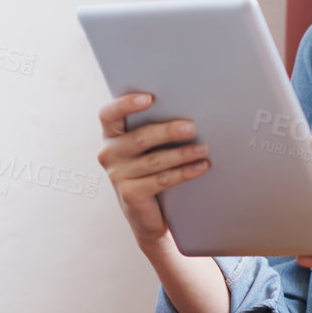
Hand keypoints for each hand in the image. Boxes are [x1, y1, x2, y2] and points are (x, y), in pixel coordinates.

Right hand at [96, 92, 210, 251]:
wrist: (145, 214)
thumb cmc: (149, 171)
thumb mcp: (145, 148)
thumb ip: (152, 130)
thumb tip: (184, 114)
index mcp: (111, 136)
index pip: (108, 114)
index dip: (125, 104)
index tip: (149, 98)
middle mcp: (109, 154)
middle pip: (139, 138)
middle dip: (168, 131)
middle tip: (191, 127)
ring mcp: (117, 175)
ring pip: (155, 160)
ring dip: (182, 153)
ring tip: (203, 148)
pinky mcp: (130, 194)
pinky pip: (162, 180)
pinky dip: (184, 172)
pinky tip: (201, 166)